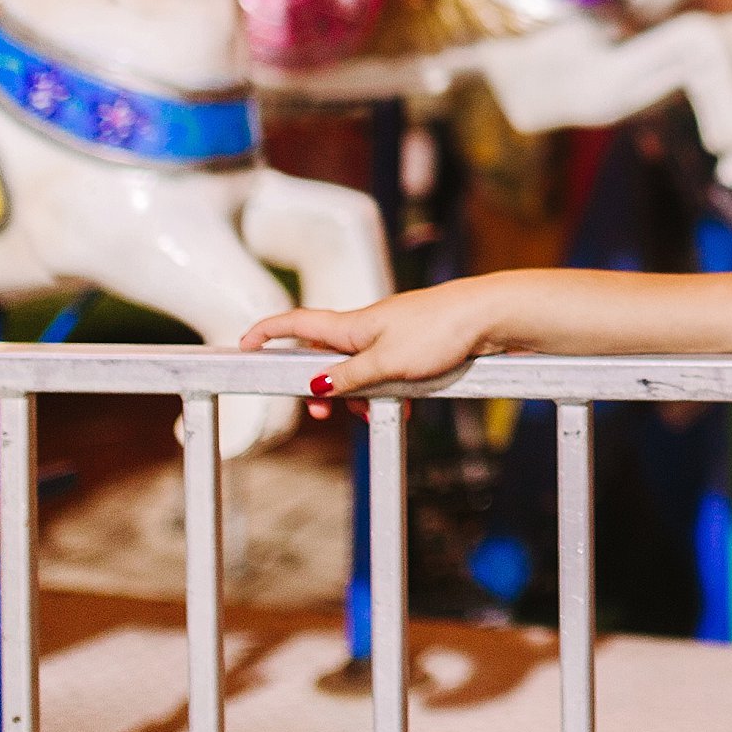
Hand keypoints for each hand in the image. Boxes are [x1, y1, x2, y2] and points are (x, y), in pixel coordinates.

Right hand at [240, 278, 499, 407]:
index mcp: (351, 326)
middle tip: (319, 415)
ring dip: (356, 395)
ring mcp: (389, 334)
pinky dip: (384, 391)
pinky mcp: (412, 344)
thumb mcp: (386, 364)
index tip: (243, 344)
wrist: (488, 316)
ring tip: (370, 415)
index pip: (296, 324)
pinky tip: (402, 409)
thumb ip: (348, 377)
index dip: (266, 333)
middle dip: (318, 387)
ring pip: (356, 369)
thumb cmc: (439, 332)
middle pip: (324, 356)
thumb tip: (313, 386)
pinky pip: (384, 372)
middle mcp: (365, 327)